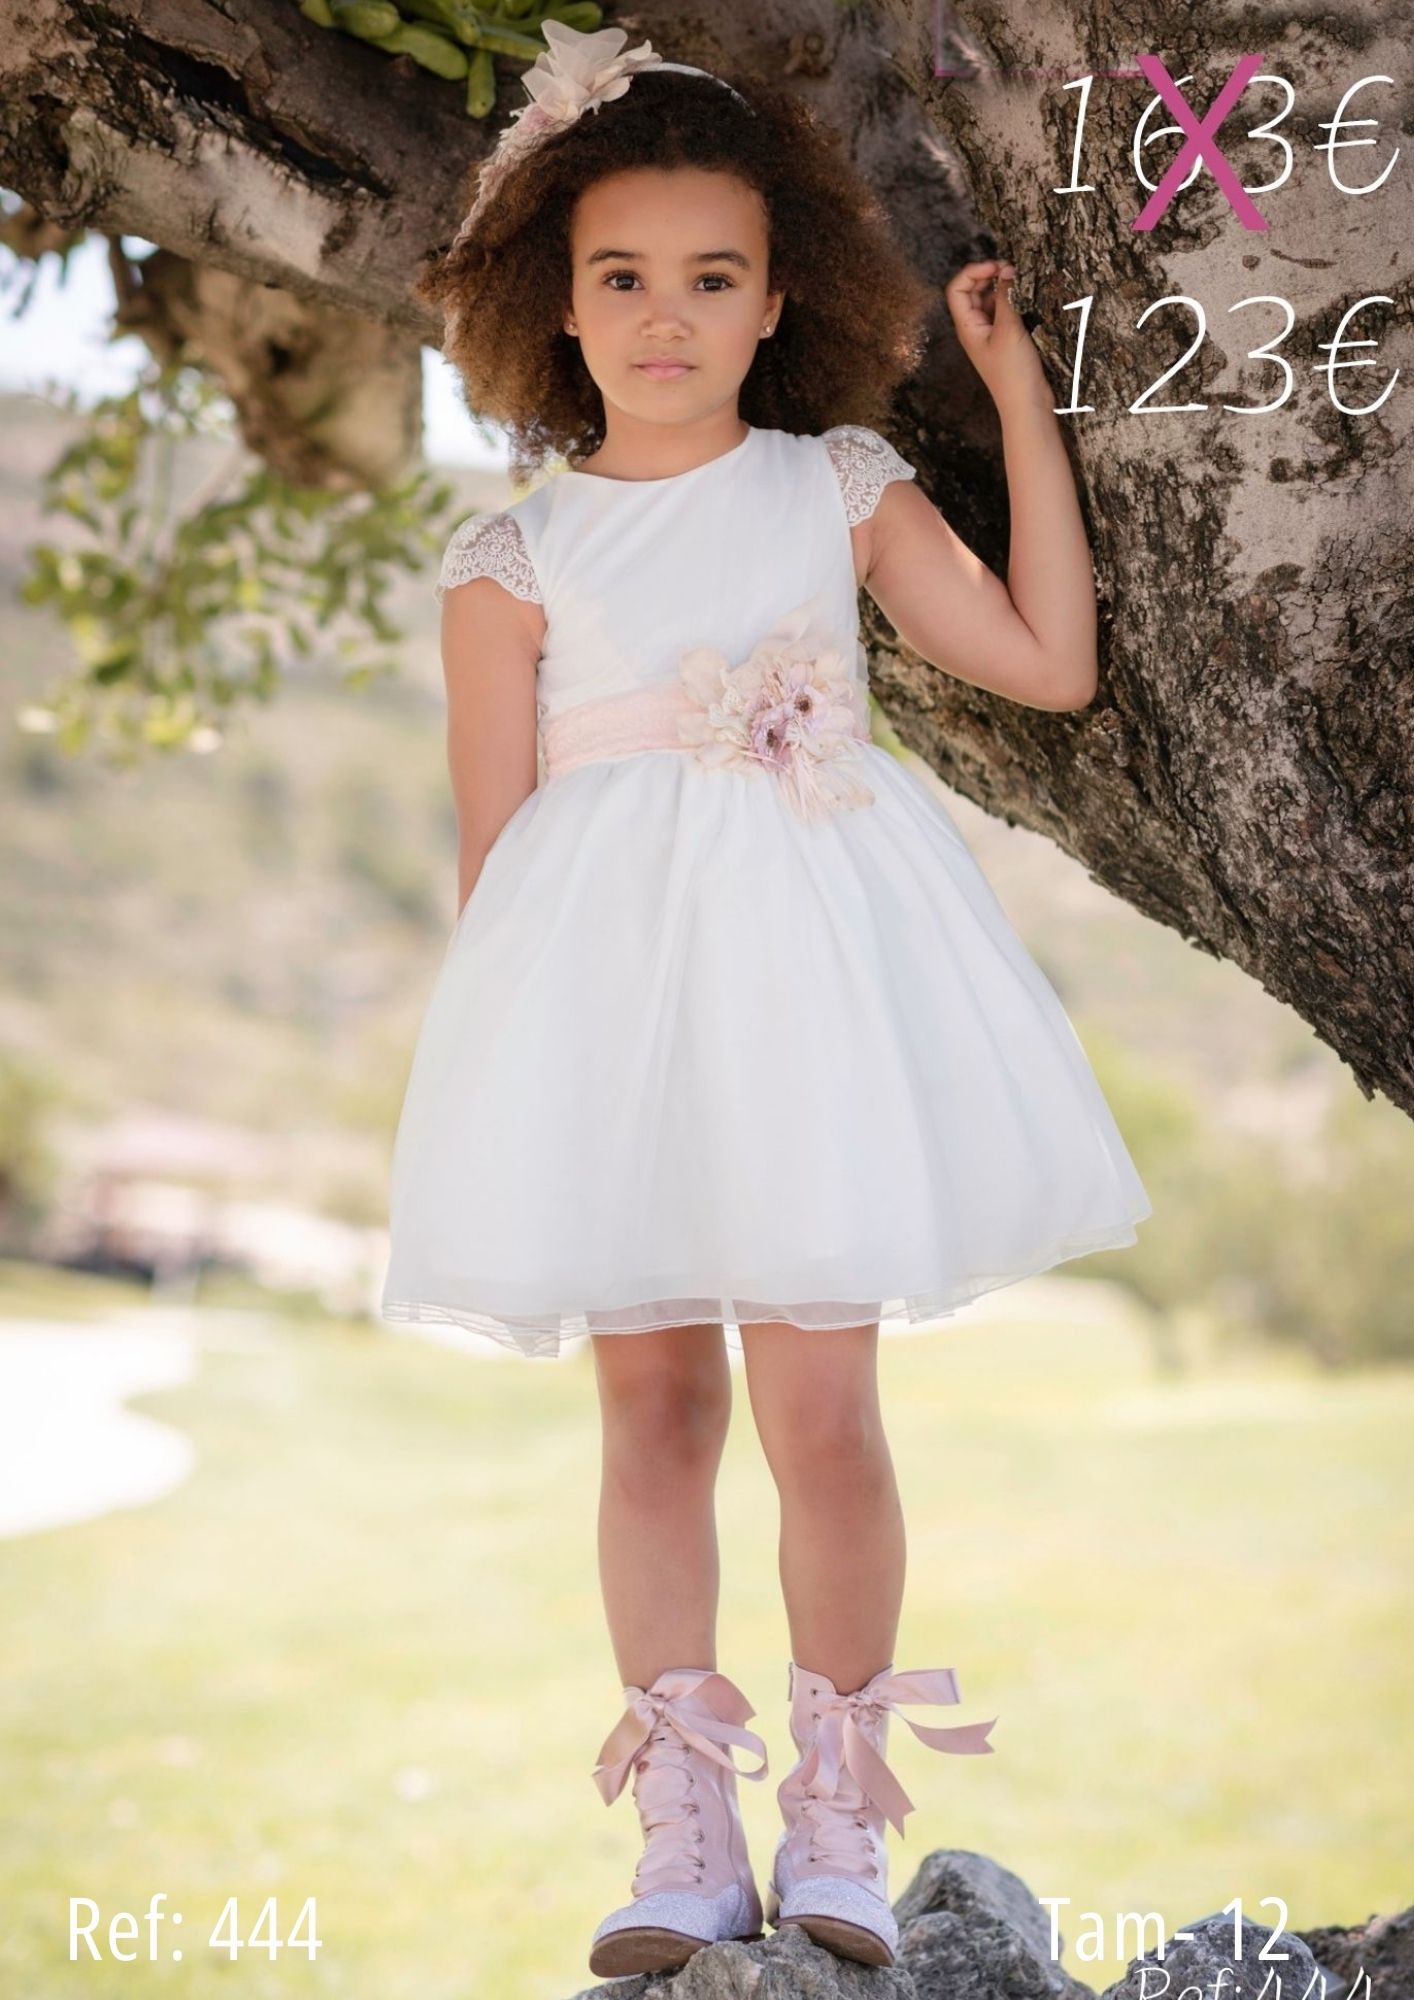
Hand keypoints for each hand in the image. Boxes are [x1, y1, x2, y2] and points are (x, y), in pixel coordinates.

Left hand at [943, 259, 1048, 409]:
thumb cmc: (1013, 374)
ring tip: (1021, 282)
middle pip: (972, 291)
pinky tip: (1027, 299)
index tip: (997, 266)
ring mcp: (991, 335)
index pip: (956, 288)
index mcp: (967, 327)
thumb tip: (1006, 271)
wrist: (1027, 405)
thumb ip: (1005, 297)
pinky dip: (1013, 301)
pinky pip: (1005, 313)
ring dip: (1002, 287)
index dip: (973, 271)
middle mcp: (975, 329)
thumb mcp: (1009, 329)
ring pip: (990, 301)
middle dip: (989, 275)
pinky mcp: (1007, 340)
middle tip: (1012, 270)